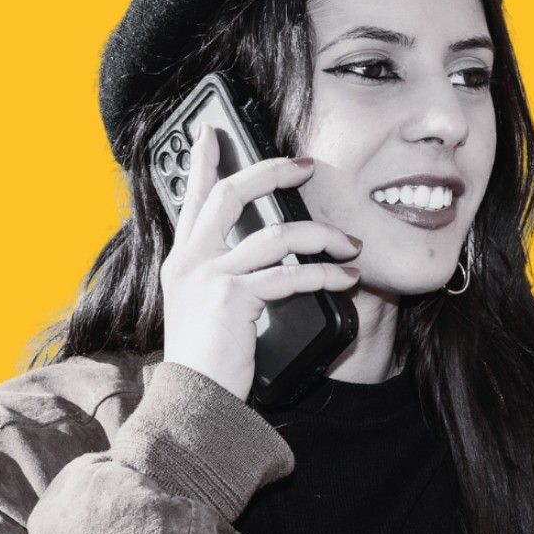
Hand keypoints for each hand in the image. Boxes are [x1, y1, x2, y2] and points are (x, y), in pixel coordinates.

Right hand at [160, 124, 361, 400]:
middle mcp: (190, 259)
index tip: (213, 133)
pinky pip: (291, 274)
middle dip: (272, 172)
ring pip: (277, 235)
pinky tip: (346, 278)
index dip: (203, 160)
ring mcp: (210, 275)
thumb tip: (266, 249)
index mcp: (183, 257)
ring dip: (323, 236)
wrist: (194, 400)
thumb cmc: (206, 356)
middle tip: (305, 165)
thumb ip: (224, 271)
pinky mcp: (234, 297)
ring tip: (350, 244)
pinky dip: (326, 274)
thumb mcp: (203, 304)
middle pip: (232, 193)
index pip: (193, 196)